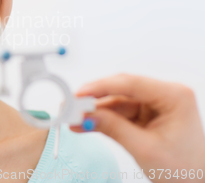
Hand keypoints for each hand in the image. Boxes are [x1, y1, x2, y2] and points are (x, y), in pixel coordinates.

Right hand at [71, 73, 204, 182]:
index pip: (131, 84)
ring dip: (94, 111)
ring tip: (72, 119)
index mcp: (174, 96)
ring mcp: (154, 104)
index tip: (78, 94)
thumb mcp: (145, 149)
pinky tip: (84, 124)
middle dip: (94, 100)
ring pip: (116, 101)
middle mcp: (164, 95)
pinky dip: (102, 119)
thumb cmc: (185, 170)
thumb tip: (86, 114)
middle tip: (70, 106)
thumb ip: (113, 128)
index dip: (100, 87)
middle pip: (121, 90)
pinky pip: (119, 112)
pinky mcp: (146, 115)